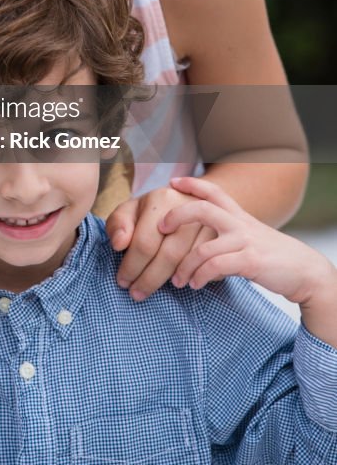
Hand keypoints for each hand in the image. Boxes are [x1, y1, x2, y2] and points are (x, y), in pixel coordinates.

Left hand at [106, 185, 215, 299]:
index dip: (131, 266)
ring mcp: (214, 220)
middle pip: (168, 254)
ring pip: (190, 260)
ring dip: (174, 279)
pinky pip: (213, 263)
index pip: (144, 242)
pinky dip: (198, 276)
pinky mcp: (233, 234)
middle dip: (149, 279)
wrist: (194, 202)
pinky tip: (187, 283)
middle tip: (136, 294)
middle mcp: (189, 206)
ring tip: (159, 289)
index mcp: (162, 198)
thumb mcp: (132, 211)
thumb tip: (118, 243)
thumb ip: (118, 224)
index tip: (122, 282)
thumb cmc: (154, 213)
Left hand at [160, 176, 336, 305]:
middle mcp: (240, 223)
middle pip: (202, 208)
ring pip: (203, 248)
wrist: (305, 271)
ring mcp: (245, 241)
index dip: (191, 183)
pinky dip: (199, 276)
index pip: (213, 191)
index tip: (172, 181)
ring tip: (177, 280)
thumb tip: (195, 240)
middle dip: (176, 216)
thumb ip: (225, 233)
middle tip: (160, 230)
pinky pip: (215, 267)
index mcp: (238, 215)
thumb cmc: (271, 256)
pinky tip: (194, 284)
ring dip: (184, 266)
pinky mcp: (250, 261)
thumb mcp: (248, 236)